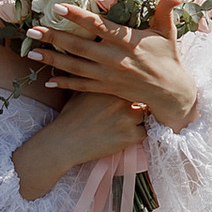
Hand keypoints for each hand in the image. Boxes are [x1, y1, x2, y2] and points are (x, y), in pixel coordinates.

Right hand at [13, 89, 145, 200]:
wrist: (64, 142)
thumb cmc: (72, 116)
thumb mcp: (82, 90)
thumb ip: (97, 78)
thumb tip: (103, 69)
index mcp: (112, 83)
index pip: (135, 81)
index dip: (136, 87)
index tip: (132, 95)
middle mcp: (122, 97)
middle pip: (144, 97)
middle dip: (140, 102)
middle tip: (129, 111)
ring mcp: (127, 116)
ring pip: (146, 114)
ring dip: (139, 119)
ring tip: (122, 124)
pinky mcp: (130, 135)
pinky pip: (145, 132)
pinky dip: (137, 134)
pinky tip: (122, 134)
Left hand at [34, 0, 198, 130]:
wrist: (171, 93)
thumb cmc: (168, 57)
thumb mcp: (168, 32)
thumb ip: (166, 10)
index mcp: (128, 42)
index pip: (98, 26)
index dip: (77, 16)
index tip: (58, 7)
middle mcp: (115, 59)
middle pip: (79, 47)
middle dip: (55, 38)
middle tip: (31, 30)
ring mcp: (109, 76)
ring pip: (76, 67)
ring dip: (53, 60)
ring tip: (31, 53)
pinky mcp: (107, 89)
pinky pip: (82, 87)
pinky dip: (65, 84)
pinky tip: (48, 80)